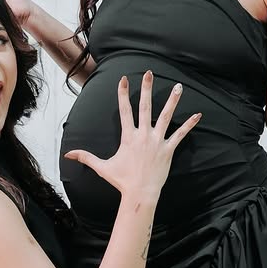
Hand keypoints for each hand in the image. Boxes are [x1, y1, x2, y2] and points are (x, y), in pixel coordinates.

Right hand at [63, 72, 200, 199]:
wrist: (140, 193)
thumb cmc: (122, 181)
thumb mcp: (102, 167)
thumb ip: (86, 158)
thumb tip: (68, 155)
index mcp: (128, 136)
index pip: (124, 110)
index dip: (123, 94)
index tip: (124, 79)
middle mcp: (143, 135)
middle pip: (145, 107)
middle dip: (147, 88)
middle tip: (149, 73)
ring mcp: (157, 141)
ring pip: (166, 116)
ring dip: (172, 101)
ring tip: (178, 86)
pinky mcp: (168, 149)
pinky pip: (181, 135)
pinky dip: (189, 125)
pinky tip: (198, 115)